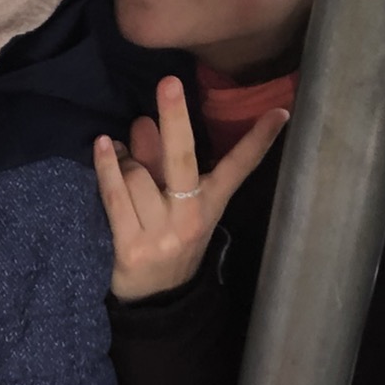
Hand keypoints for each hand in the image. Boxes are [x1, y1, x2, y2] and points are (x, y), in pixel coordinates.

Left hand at [92, 76, 288, 301]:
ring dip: (125, 158)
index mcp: (211, 205)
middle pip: (182, 158)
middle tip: (169, 82)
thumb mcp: (177, 206)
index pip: (239, 168)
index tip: (280, 113)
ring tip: (121, 155)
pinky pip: (115, 196)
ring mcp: (162, 233)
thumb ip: (161, 164)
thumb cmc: (167, 241)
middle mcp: (190, 217)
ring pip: (138, 174)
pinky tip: (104, 145)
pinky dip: (107, 167)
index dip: (258, 141)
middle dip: (176, 118)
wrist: (156, 301)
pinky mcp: (132, 247)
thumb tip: (142, 122)